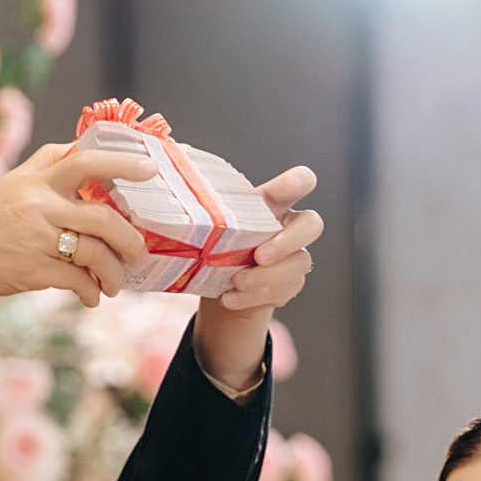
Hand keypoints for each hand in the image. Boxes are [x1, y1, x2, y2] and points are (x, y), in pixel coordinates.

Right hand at [0, 143, 156, 307]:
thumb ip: (47, 168)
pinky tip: (92, 297)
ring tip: (114, 283)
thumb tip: (85, 155)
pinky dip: (91, 291)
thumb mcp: (12, 183)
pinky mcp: (32, 269)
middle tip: (139, 252)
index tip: (150, 169)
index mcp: (36, 179)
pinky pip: (77, 280)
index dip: (122, 163)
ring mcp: (36, 237)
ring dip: (113, 273)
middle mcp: (38, 204)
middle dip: (129, 239)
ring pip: (95, 253)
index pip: (85, 161)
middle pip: (103, 216)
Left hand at [194, 166, 322, 385]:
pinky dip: (253, 296)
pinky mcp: (290, 285)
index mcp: (273, 204)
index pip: (301, 182)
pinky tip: (230, 298)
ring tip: (236, 281)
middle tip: (259, 255)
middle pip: (313, 224)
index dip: (301, 182)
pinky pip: (282, 291)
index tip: (297, 184)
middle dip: (287, 241)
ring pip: (299, 264)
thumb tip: (167, 191)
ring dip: (266, 276)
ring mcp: (295, 257)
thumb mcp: (209, 225)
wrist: (220, 287)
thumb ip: (204, 210)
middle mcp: (291, 227)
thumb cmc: (215, 245)